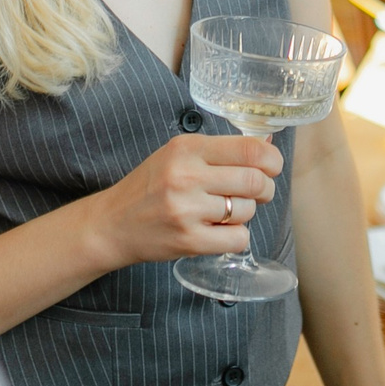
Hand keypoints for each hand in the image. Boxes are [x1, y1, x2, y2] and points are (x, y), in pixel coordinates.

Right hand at [82, 132, 282, 270]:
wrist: (112, 223)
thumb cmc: (150, 186)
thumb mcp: (178, 154)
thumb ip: (220, 150)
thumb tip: (268, 144)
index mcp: (187, 148)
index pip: (250, 149)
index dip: (272, 160)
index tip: (272, 167)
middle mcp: (186, 176)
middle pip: (254, 181)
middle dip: (265, 189)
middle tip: (258, 193)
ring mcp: (186, 210)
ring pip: (247, 211)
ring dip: (245, 213)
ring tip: (225, 212)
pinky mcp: (188, 240)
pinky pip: (238, 239)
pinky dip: (237, 237)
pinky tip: (220, 231)